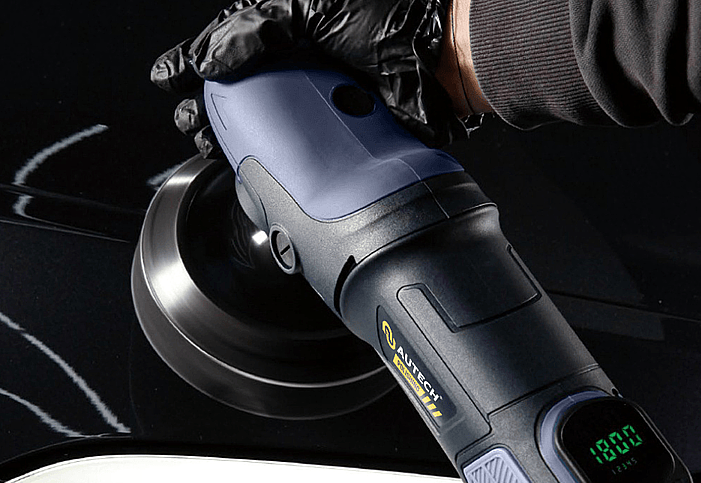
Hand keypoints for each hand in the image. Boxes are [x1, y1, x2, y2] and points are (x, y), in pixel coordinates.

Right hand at [151, 0, 469, 151]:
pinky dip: (280, 159)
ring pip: (271, 123)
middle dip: (212, 108)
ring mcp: (326, 97)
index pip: (234, 43)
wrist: (446, 56)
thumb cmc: (394, 13)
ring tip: (210, 146)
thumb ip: (259, 26)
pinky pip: (306, 147)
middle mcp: (308, 60)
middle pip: (246, 88)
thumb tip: (211, 57)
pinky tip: (257, 165)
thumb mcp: (315, 3)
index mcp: (296, 22)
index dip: (198, 62)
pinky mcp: (347, 130)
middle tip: (190, 125)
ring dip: (238, 138)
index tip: (170, 80)